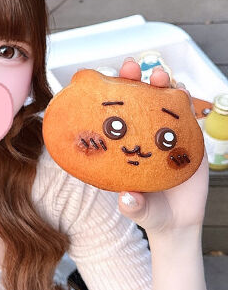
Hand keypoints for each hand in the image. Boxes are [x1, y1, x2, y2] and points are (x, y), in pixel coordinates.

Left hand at [115, 58, 208, 235]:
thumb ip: (132, 206)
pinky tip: (182, 91)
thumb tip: (128, 199)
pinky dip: (185, 100)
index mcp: (123, 146)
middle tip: (130, 68)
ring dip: (162, 82)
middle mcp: (142, 134)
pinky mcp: (188, 138)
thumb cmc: (148, 212)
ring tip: (160, 77)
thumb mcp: (137, 210)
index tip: (102, 80)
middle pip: (137, 99)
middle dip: (133, 78)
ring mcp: (165, 133)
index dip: (108, 96)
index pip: (113, 115)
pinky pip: (187, 114)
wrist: (178, 221)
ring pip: (163, 100)